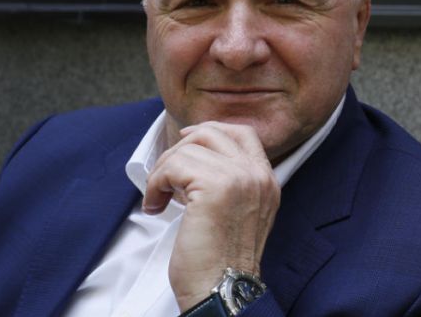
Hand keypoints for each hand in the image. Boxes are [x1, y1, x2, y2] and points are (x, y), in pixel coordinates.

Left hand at [143, 121, 280, 311]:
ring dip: (162, 171)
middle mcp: (257, 175)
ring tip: (159, 197)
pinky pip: (173, 166)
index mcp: (265, 180)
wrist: (222, 290)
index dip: (209, 131)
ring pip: (188, 149)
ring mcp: (238, 179)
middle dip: (180, 149)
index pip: (242, 133)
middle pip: (212, 133)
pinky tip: (155, 205)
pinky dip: (156, 183)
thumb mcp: (238, 212)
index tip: (185, 141)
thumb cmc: (220, 260)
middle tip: (164, 176)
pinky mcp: (215, 187)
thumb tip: (193, 156)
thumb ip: (228, 182)